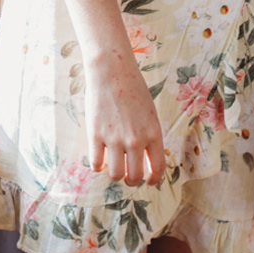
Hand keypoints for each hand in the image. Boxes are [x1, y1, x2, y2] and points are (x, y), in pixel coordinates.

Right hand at [83, 48, 166, 185]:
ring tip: (113, 167)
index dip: (153, 180)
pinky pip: (96, 163)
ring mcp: (115, 139)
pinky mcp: (96, 135)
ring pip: (116, 174)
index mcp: (153, 134)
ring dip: (115, 175)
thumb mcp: (150, 113)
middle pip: (134, 176)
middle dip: (132, 180)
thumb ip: (149, 135)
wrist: (111, 71)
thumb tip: (145, 157)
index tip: (149, 181)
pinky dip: (98, 166)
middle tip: (128, 175)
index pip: (157, 169)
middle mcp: (135, 140)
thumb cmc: (132, 88)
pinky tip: (99, 158)